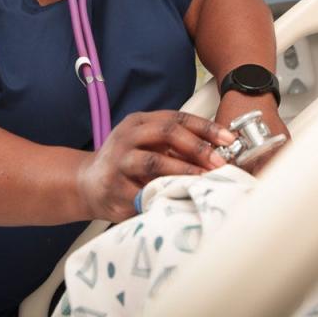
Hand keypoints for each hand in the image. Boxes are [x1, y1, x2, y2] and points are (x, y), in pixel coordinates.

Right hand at [77, 111, 235, 222]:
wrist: (88, 183)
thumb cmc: (126, 163)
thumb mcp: (147, 144)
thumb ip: (174, 144)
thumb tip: (219, 152)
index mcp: (139, 122)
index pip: (177, 118)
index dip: (206, 127)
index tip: (229, 139)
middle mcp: (128, 136)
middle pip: (167, 133)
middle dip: (199, 148)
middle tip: (220, 163)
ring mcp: (119, 162)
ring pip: (155, 162)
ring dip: (185, 171)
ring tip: (205, 181)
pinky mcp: (115, 188)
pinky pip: (145, 192)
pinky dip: (166, 195)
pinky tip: (181, 199)